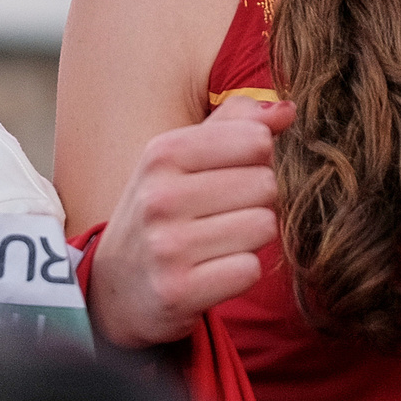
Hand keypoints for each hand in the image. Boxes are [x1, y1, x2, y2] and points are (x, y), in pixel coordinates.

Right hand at [86, 95, 293, 347]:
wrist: (115, 290)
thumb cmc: (161, 214)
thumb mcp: (181, 159)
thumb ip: (235, 124)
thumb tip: (286, 109)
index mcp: (162, 153)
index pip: (256, 139)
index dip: (257, 159)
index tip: (229, 175)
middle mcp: (159, 197)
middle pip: (265, 184)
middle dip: (256, 201)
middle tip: (222, 215)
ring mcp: (167, 247)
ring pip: (263, 226)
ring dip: (251, 237)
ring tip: (217, 242)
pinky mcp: (178, 292)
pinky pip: (250, 269)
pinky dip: (240, 272)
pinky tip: (212, 271)